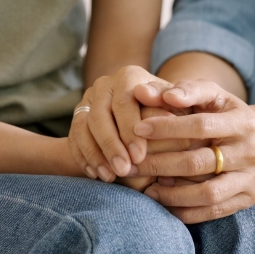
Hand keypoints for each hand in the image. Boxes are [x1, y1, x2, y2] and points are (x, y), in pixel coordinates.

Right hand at [68, 65, 172, 181]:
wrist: (149, 114)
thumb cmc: (171, 110)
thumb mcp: (179, 104)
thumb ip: (180, 100)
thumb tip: (172, 98)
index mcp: (130, 76)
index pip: (125, 103)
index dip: (130, 130)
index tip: (139, 157)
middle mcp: (105, 84)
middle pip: (100, 115)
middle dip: (111, 146)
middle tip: (123, 171)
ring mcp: (89, 99)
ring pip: (83, 126)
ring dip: (95, 154)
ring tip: (109, 177)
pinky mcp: (78, 115)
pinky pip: (74, 137)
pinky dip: (83, 157)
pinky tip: (95, 174)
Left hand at [132, 80, 254, 223]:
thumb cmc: (224, 114)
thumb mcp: (211, 95)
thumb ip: (183, 90)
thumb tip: (143, 91)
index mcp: (244, 121)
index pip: (201, 126)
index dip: (167, 128)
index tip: (137, 129)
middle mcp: (252, 151)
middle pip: (199, 162)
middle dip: (159, 164)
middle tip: (130, 165)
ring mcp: (253, 177)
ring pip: (207, 193)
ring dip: (171, 194)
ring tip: (146, 188)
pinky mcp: (251, 197)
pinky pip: (213, 211)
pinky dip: (185, 210)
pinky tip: (164, 201)